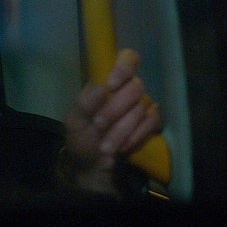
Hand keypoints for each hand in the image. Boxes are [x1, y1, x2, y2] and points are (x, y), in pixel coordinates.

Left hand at [62, 49, 162, 193]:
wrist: (94, 167)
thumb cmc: (81, 139)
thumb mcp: (74, 123)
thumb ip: (83, 104)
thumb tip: (102, 87)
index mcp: (105, 83)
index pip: (126, 59)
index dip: (123, 68)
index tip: (111, 85)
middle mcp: (126, 89)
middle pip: (135, 86)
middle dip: (115, 110)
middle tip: (98, 125)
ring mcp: (141, 105)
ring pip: (142, 107)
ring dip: (121, 129)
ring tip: (105, 145)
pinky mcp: (152, 122)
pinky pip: (153, 121)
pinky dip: (135, 135)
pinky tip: (123, 146)